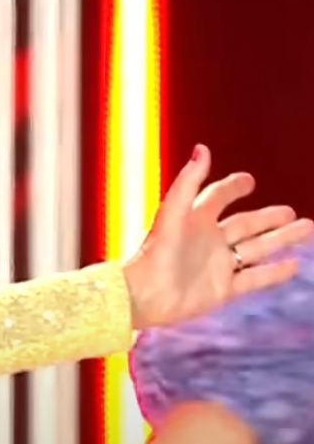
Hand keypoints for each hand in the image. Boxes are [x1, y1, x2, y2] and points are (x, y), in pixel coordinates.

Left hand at [123, 144, 313, 327]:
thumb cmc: (155, 251)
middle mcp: (209, 240)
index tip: (248, 180)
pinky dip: (274, 271)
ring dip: (281, 239)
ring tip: (306, 229)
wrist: (145, 295)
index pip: (217, 197)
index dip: (232, 187)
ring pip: (257, 248)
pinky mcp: (223, 288)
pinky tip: (294, 264)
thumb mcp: (172, 211)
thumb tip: (202, 148)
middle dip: (268, 217)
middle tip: (290, 211)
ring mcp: (218, 264)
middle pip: (245, 224)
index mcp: (195, 219)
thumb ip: (188, 181)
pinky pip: (255, 277)